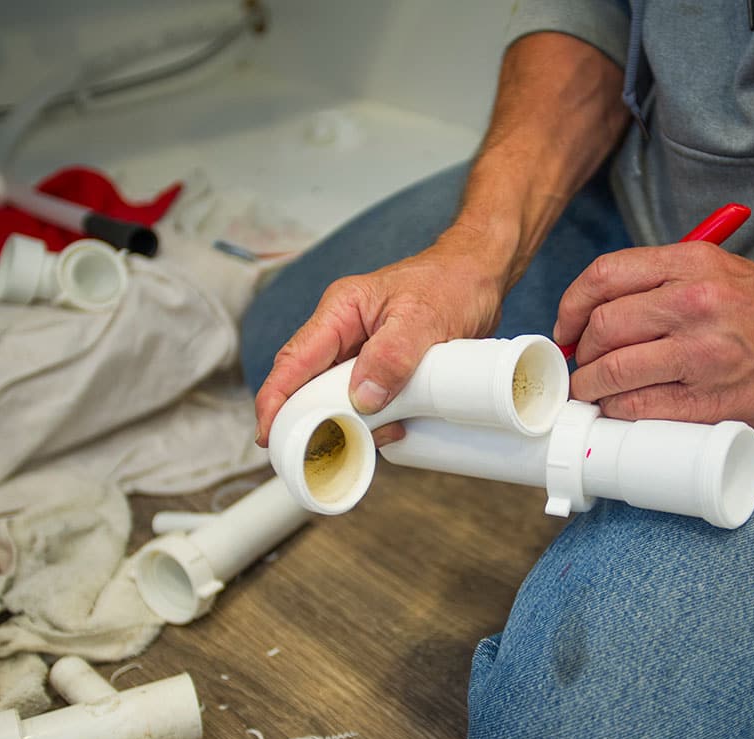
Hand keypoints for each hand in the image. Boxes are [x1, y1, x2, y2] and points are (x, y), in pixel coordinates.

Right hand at [254, 224, 509, 446]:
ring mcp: (365, 353)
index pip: (294, 360)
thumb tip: (362, 398)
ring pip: (342, 399)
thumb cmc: (454, 283)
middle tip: (333, 447)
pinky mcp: (386, 370)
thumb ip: (392, 355)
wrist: (483, 275)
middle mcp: (346, 333)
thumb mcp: (424, 319)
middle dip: (319, 420)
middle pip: (312, 386)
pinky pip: (370, 403)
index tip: (270, 436)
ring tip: (386, 432)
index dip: (277, 400)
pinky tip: (400, 427)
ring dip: (357, 424)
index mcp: (341, 312)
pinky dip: (380, 421)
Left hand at [553, 241, 753, 433]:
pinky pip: (640, 408)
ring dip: (590, 388)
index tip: (566, 329)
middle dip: (579, 353)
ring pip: (612, 371)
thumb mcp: (721, 270)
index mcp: (692, 263)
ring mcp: (702, 354)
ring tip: (593, 393)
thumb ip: (663, 281)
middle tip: (581, 366)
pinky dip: (618, 412)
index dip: (571, 306)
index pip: (604, 276)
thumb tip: (598, 314)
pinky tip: (619, 411)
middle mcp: (694, 302)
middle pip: (602, 327)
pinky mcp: (710, 400)